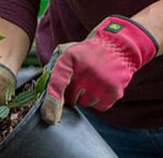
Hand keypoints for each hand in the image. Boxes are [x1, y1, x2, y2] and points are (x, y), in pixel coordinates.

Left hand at [40, 15, 158, 124]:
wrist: (119, 44)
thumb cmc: (88, 51)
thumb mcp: (68, 51)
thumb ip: (53, 69)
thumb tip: (43, 95)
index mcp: (70, 58)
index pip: (57, 84)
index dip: (52, 102)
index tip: (49, 118)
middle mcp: (87, 70)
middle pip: (71, 98)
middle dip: (71, 93)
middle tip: (81, 79)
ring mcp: (102, 81)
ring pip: (85, 103)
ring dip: (86, 96)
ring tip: (94, 79)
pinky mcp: (114, 91)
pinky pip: (100, 106)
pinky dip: (100, 100)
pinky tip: (103, 85)